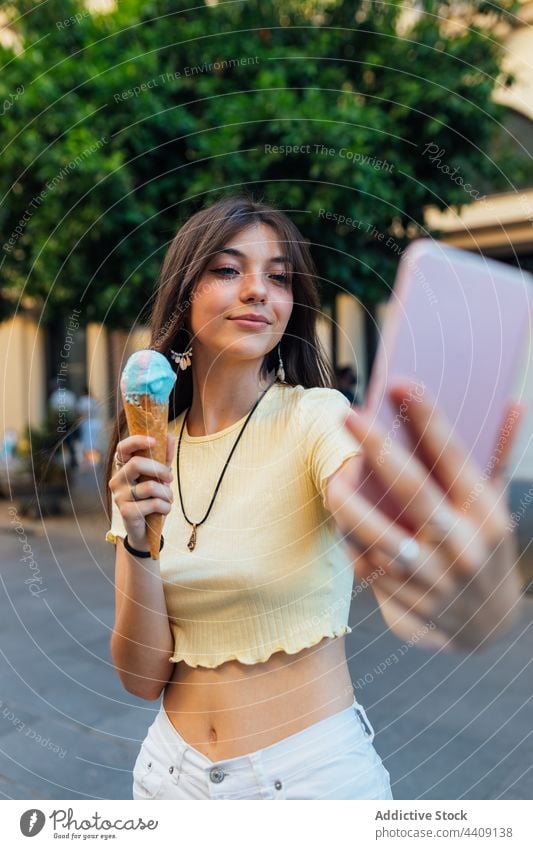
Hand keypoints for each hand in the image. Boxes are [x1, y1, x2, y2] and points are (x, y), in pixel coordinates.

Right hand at [108, 433, 174, 548]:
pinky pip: (153, 503)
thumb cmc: (151, 498)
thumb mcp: (159, 476)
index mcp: (123, 468)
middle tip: (170, 477)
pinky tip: (164, 510)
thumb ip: (164, 457)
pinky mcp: (126, 512)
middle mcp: (117, 480)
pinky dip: (165, 507)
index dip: (137, 441)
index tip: (154, 441)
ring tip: (168, 499)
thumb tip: (170, 435)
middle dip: (160, 470)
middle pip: (137, 464)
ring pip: (150, 487)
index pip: (123, 448)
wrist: (146, 530)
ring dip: (167, 493)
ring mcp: (119, 496)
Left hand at [327, 381, 523, 650]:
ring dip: (350, 503)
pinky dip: (351, 541)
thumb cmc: (487, 548)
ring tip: (333, 477)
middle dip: (377, 448)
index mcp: (487, 514)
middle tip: (348, 415)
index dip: (426, 418)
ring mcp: (435, 580)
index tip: (400, 383)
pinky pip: (369, 567)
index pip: (454, 458)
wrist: (489, 629)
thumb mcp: (497, 504)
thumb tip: (513, 405)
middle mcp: (463, 546)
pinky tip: (340, 518)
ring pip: (379, 536)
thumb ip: (498, 456)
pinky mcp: (409, 606)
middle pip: (412, 490)